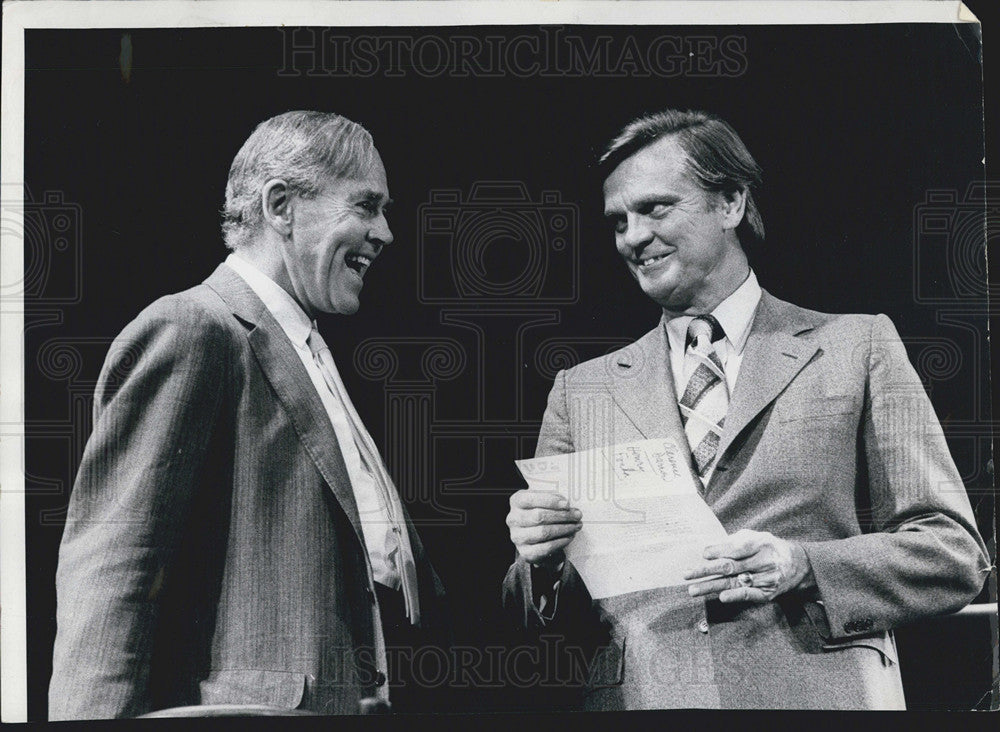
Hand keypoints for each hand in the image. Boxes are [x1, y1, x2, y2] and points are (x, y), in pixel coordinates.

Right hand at [506, 489, 581, 569]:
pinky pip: (546, 548)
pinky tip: (569, 536)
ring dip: (564, 529)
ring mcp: (517, 537)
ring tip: (576, 526)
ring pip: (543, 532)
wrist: (535, 537)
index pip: (530, 499)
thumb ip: (552, 499)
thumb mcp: (543, 501)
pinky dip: (561, 542)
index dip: (550, 501)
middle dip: (562, 516)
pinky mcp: (525, 552)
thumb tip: (567, 504)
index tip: (567, 504)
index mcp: (516, 502)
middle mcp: (513, 519)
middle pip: (539, 516)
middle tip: (577, 515)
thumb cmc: (541, 513)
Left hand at [683, 529, 814, 602]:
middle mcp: (765, 561)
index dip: (719, 551)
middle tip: (687, 574)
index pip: (736, 548)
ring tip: (693, 589)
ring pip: (735, 582)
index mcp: (761, 543)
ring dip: (711, 586)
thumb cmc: (768, 548)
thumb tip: (710, 550)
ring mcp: (767, 578)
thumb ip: (735, 541)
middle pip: (730, 566)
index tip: (703, 554)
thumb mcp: (756, 537)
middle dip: (706, 571)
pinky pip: (749, 595)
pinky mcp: (768, 593)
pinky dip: (735, 596)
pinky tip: (721, 597)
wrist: (798, 565)